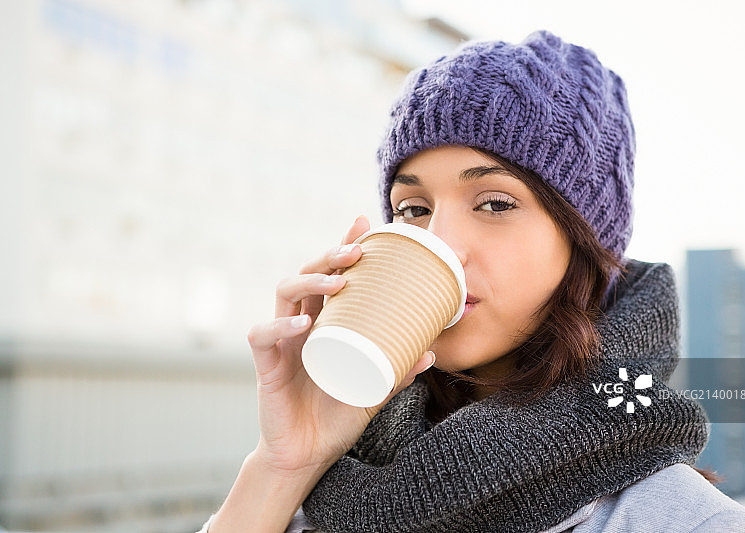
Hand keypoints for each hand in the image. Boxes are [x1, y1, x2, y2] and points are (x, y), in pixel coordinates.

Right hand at [247, 215, 434, 477]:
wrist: (307, 455)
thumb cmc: (336, 415)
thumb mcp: (374, 390)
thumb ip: (398, 371)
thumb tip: (432, 352)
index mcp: (325, 323)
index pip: (331, 273)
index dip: (343, 246)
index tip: (364, 224)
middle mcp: (300, 324)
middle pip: (308, 272)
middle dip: (330, 255)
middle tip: (357, 252)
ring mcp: (282, 341)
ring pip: (284, 293)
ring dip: (310, 279)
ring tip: (338, 281)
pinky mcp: (266, 365)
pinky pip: (263, 336)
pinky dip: (280, 325)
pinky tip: (304, 323)